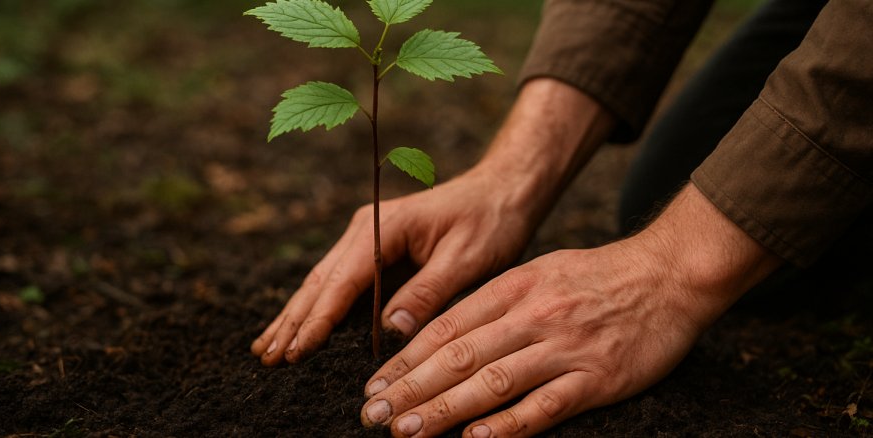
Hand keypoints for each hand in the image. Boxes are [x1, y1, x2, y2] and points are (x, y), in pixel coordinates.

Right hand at [251, 169, 538, 365]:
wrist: (504, 190)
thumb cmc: (490, 220)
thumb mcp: (467, 258)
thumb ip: (428, 292)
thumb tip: (390, 330)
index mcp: (384, 226)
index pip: (342, 281)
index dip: (318, 320)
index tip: (297, 351)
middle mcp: (366, 228)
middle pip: (320, 281)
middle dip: (293, 321)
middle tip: (268, 358)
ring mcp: (367, 237)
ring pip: (323, 282)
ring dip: (296, 316)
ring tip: (267, 349)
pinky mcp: (376, 249)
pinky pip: (340, 283)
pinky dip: (317, 307)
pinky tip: (300, 327)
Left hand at [360, 185, 781, 435]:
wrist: (669, 275)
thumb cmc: (598, 277)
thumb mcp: (539, 272)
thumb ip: (495, 300)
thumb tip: (445, 333)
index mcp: (514, 287)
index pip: (446, 326)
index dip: (404, 359)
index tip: (374, 385)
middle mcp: (532, 316)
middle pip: (459, 355)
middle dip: (409, 388)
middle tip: (373, 415)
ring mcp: (563, 348)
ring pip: (493, 381)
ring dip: (444, 409)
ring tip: (406, 431)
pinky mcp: (596, 378)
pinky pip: (545, 405)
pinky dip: (507, 424)